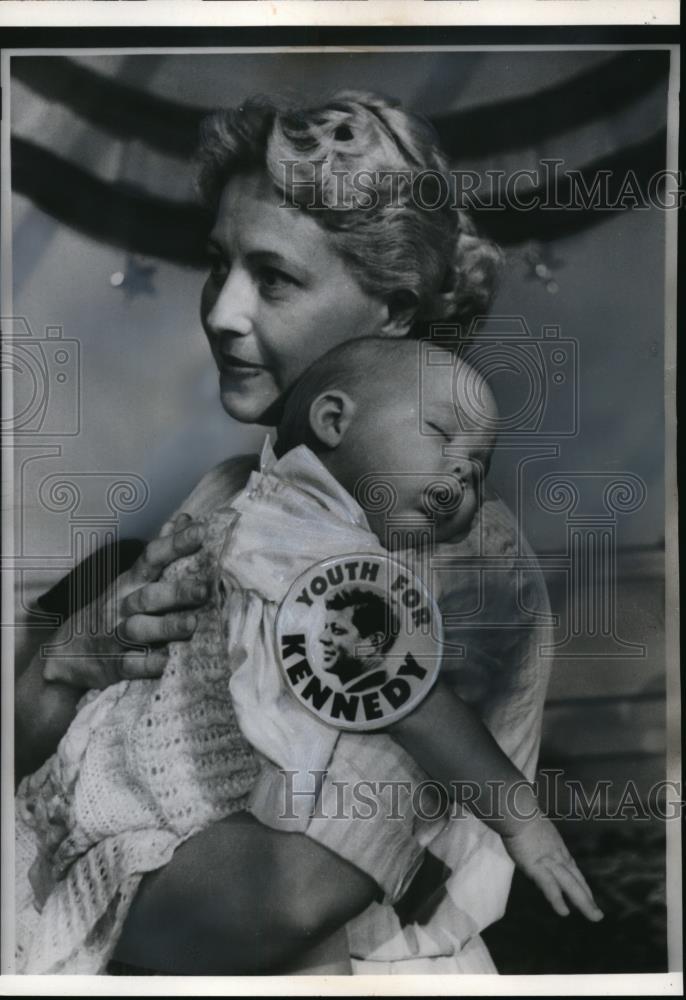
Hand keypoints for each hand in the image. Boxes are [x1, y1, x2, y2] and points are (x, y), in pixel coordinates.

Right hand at [42, 513, 208, 690]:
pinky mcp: (115, 666)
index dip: (176, 544)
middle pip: (149, 596)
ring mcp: (117, 636)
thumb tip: (186, 519)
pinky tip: (168, 661)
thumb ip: (160, 553)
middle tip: (204, 588)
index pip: (152, 558)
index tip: (201, 531)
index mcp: (130, 582)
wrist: (68, 653)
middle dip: (176, 592)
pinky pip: (132, 665)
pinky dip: (150, 664)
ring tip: (192, 624)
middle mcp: (123, 606)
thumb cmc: (112, 610)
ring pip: (140, 629)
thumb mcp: (131, 579)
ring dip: (166, 627)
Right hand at [502, 815, 603, 921]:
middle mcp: (558, 856)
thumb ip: (536, 834)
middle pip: (576, 880)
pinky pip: (550, 887)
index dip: (580, 883)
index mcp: (557, 846)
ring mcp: (549, 862)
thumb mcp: (534, 825)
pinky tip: (564, 912)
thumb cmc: (520, 813)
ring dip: (584, 902)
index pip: (572, 869)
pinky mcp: (537, 867)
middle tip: (598, 915)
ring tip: (595, 916)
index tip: (588, 895)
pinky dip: (557, 900)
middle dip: (587, 898)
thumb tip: (530, 833)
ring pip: (571, 885)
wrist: (516, 811)